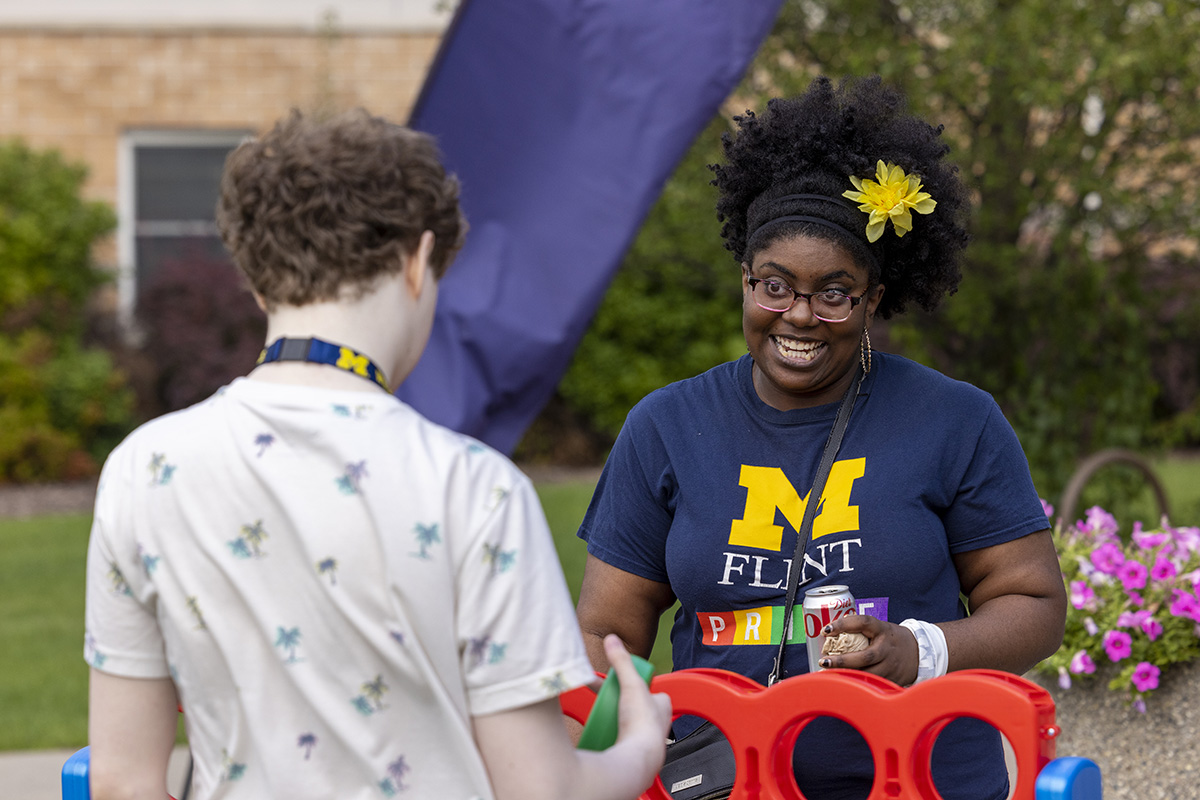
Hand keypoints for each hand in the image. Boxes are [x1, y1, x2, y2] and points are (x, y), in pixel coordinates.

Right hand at [606, 635, 671, 772]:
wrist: (639, 760)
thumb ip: (622, 662)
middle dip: (619, 702)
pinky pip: (620, 738)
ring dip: (614, 718)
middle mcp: (657, 722)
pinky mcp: (633, 750)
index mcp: (662, 704)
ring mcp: (645, 738)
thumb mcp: (631, 684)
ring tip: (601, 714)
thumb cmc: (642, 724)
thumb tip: (612, 639)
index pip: (649, 688)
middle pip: (634, 705)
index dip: (634, 683)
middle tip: (605, 699)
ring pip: (627, 722)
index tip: (620, 682)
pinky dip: (610, 733)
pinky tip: (600, 730)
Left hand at [816, 614, 920, 686]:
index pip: (862, 622)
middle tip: (824, 661)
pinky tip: (843, 684)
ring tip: (828, 675)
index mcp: (882, 629)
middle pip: (865, 656)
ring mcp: (891, 665)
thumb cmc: (890, 638)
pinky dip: (857, 684)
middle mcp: (887, 648)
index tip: (825, 629)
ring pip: (868, 673)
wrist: (919, 652)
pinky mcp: (892, 679)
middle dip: (842, 661)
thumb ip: (860, 631)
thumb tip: (828, 632)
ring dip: (847, 675)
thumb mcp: (879, 628)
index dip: (843, 625)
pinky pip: (873, 683)